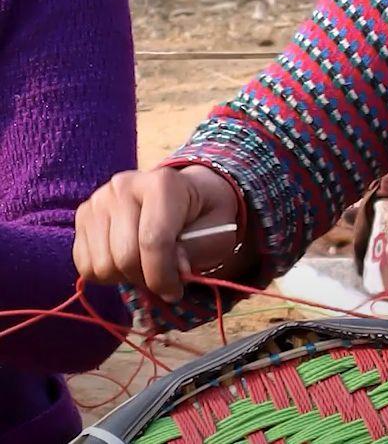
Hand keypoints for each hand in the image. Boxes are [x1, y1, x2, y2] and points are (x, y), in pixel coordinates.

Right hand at [73, 164, 240, 301]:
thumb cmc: (203, 216)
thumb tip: (175, 270)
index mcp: (162, 183)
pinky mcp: (83, 215)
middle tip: (163, 277)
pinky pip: (84, 265)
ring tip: (147, 264)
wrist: (186, 197)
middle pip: (125, 256)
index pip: (153, 241)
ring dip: (127, 278)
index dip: (163, 276)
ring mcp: (99, 199)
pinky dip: (107, 275)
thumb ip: (196, 250)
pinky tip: (127, 260)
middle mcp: (124, 185)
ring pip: (101, 264)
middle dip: (147, 278)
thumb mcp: (216, 231)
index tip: (174, 291)